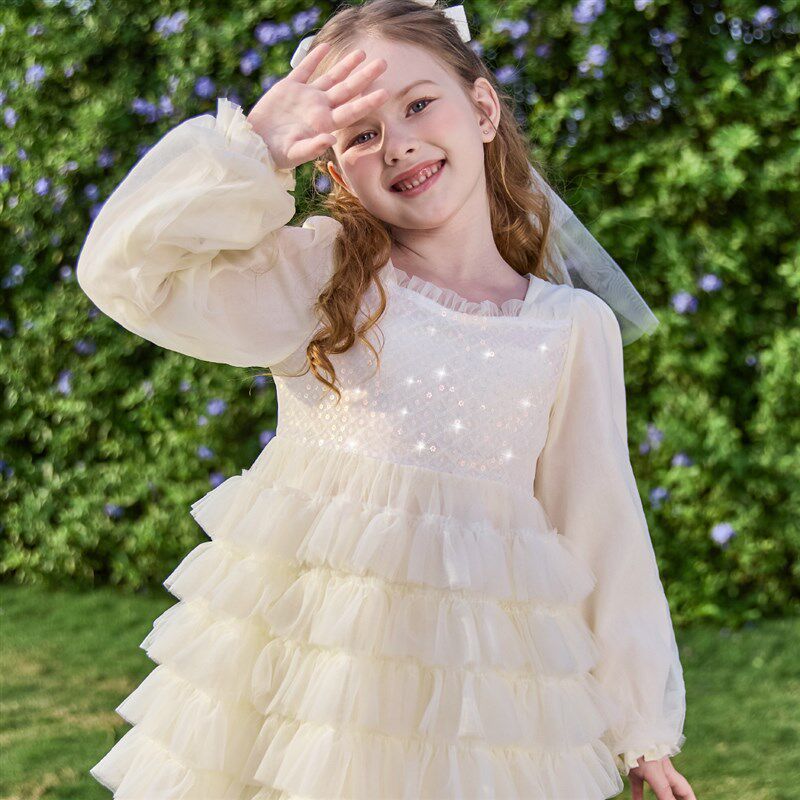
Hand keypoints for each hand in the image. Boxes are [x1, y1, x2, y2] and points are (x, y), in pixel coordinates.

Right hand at [246, 42, 389, 171]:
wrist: (255, 144)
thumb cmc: (276, 154)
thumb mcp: (294, 153)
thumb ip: (313, 147)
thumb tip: (330, 138)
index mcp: (323, 124)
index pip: (351, 111)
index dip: (368, 102)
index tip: (385, 93)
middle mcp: (319, 108)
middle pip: (347, 89)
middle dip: (365, 76)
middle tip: (383, 63)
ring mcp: (305, 96)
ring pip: (330, 77)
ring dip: (346, 65)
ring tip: (362, 53)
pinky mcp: (288, 88)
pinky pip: (304, 69)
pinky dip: (314, 58)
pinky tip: (325, 47)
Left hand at [629, 755, 696, 799]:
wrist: (625, 730)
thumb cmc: (641, 749)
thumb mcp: (655, 773)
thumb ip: (665, 792)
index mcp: (670, 774)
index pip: (686, 793)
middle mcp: (662, 772)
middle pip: (674, 792)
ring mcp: (648, 770)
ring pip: (657, 790)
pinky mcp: (634, 769)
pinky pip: (638, 786)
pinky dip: (638, 796)